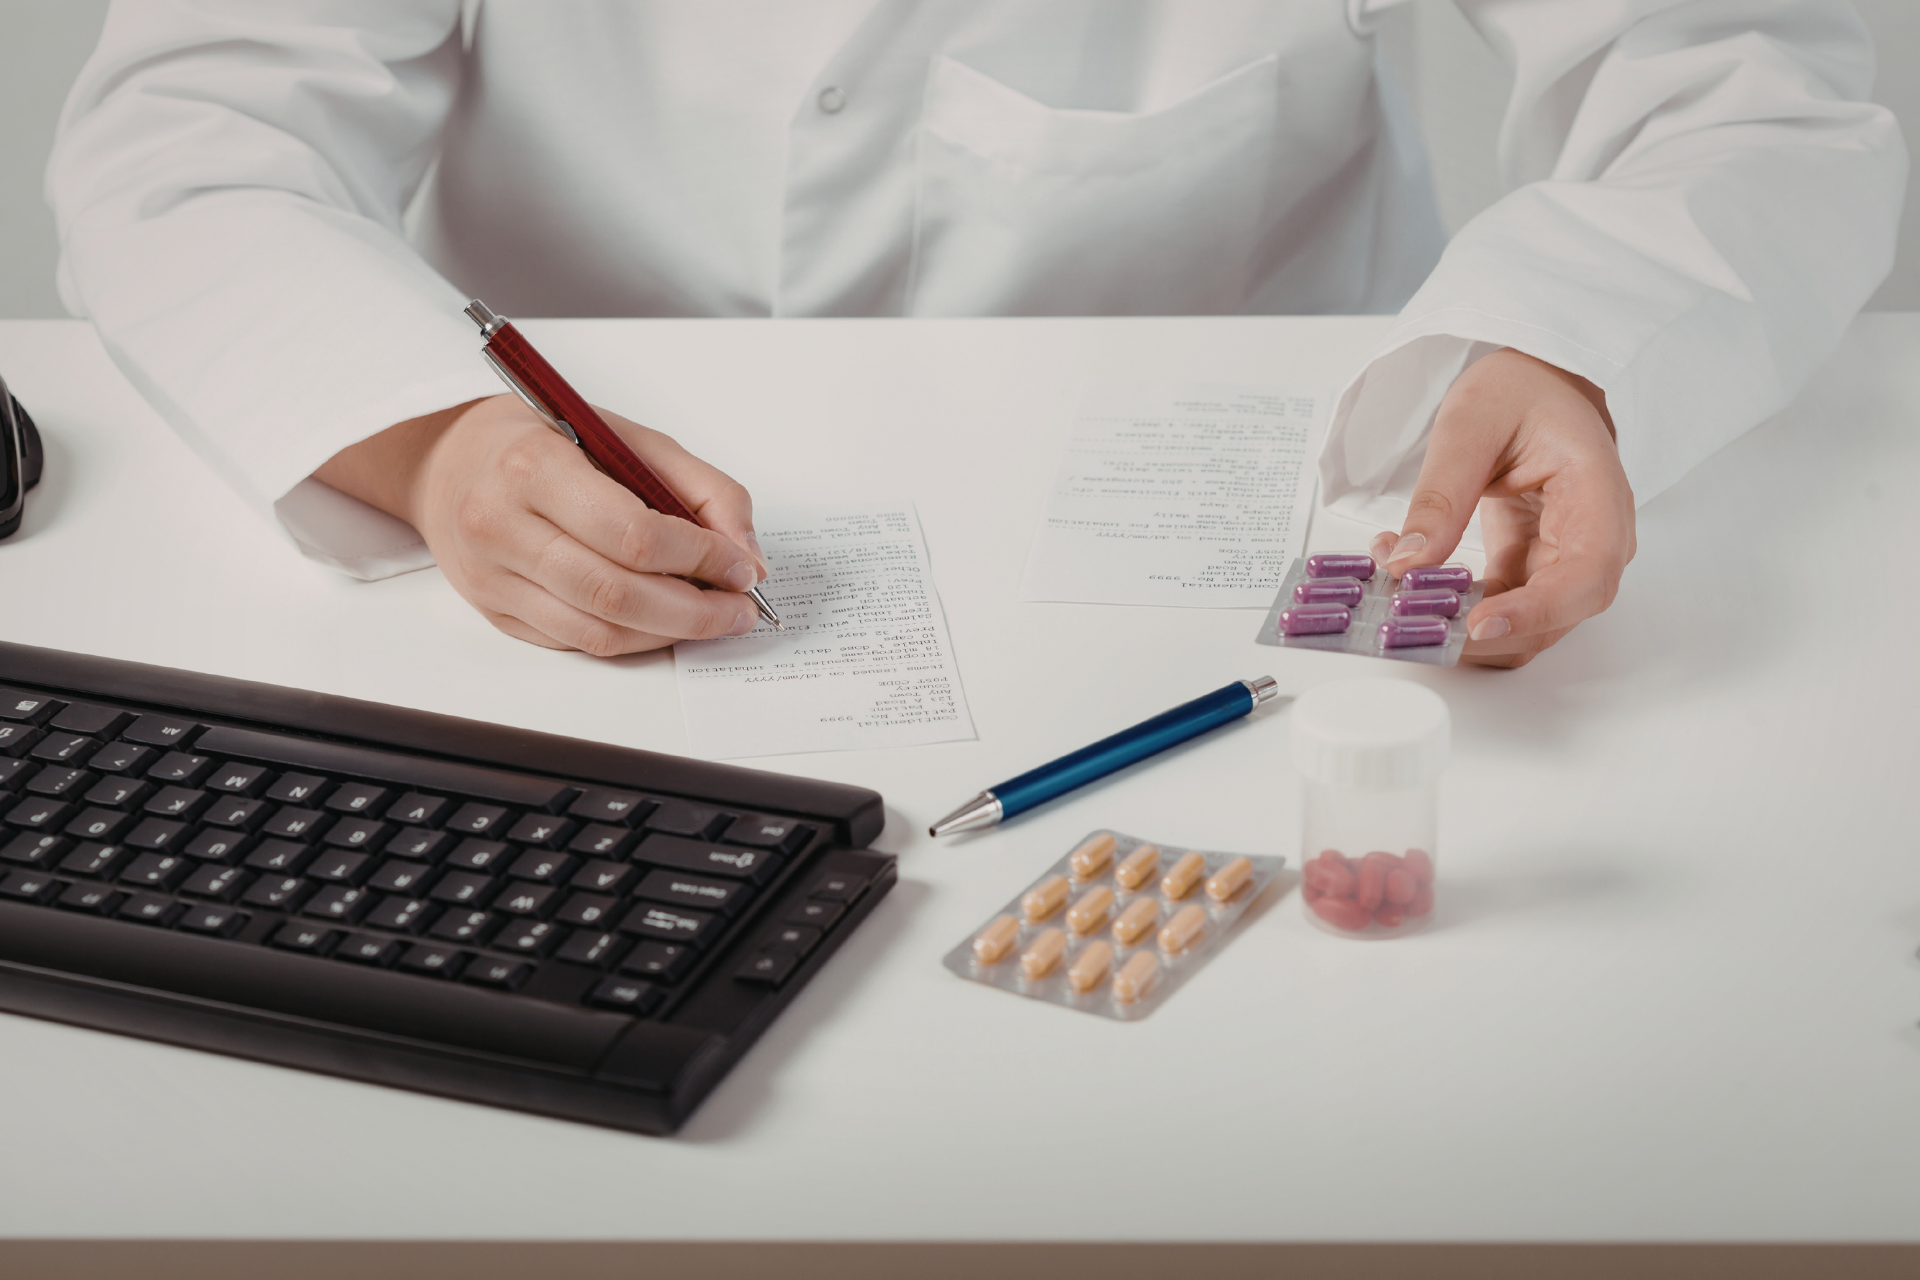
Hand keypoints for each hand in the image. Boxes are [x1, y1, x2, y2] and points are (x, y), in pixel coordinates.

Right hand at [315, 394, 768, 654]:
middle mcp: (502, 525)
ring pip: (598, 632)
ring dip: (669, 634)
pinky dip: (632, 640)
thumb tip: (746, 554)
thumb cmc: (541, 441)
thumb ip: (701, 488)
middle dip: (695, 611)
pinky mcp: (494, 612)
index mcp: (534, 467)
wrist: (446, 460)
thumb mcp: (627, 436)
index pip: (632, 533)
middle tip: (739, 609)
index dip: (699, 558)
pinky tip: (663, 622)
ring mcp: (492, 577)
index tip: (741, 567)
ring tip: (712, 618)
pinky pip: (576, 643)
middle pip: (616, 594)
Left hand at [1369, 348, 1634, 667]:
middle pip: (1556, 616)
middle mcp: (1593, 540)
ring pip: (1525, 627)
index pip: (1585, 575)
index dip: (1536, 611)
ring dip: (1461, 629)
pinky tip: (1408, 581)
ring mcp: (1564, 560)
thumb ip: (1441, 496)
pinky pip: (1499, 609)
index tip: (1480, 624)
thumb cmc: (1521, 391)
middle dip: (1484, 632)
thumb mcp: (1469, 425)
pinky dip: (1454, 611)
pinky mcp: (1531, 567)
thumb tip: (1408, 562)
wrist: (1535, 385)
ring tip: (1399, 601)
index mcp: (1598, 495)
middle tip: (1413, 622)